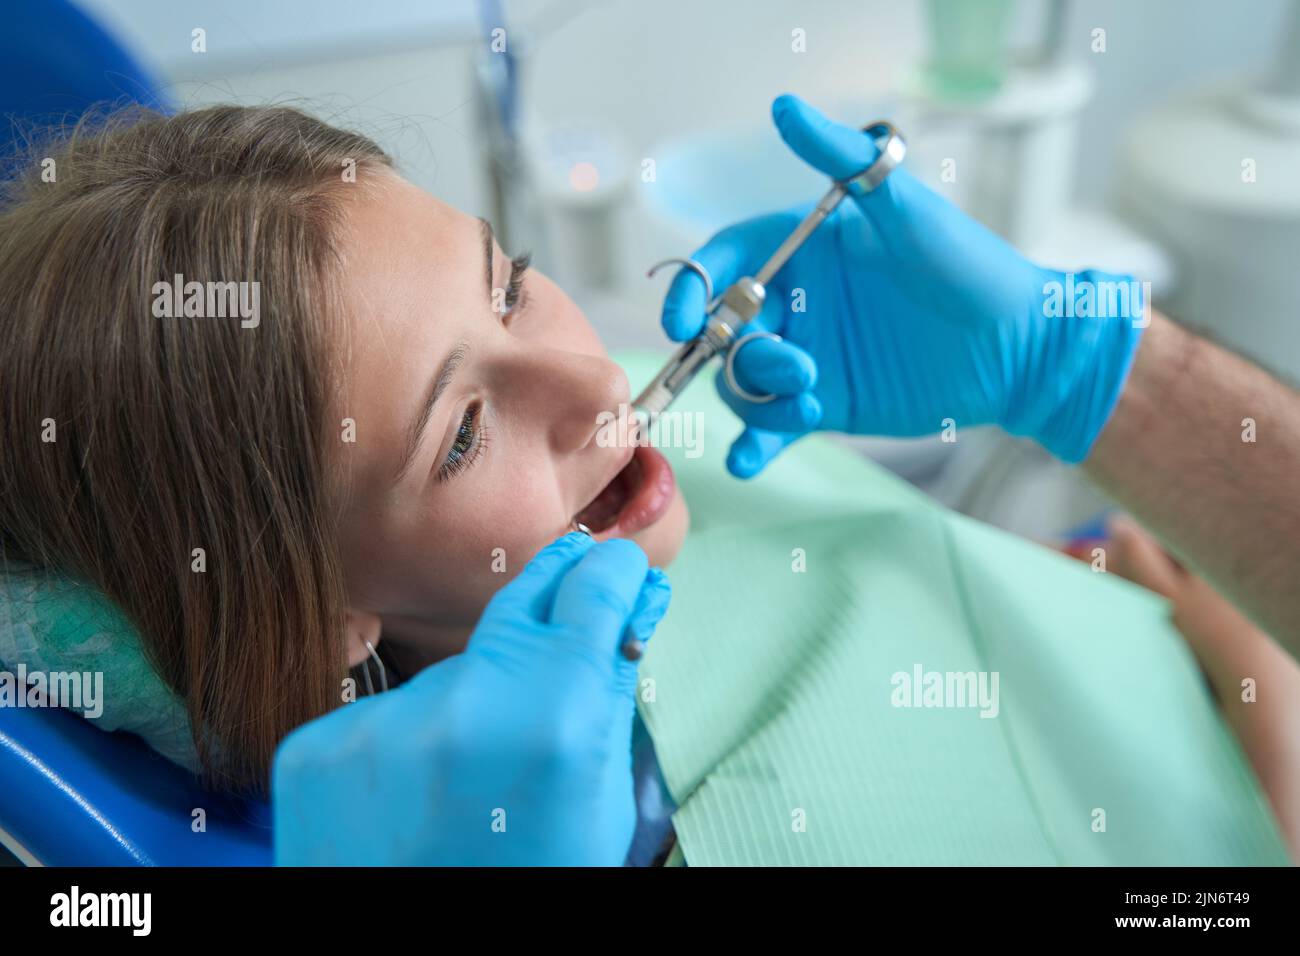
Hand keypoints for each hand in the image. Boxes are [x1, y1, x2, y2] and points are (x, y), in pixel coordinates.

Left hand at [272, 532, 669, 865]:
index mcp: (551, 723)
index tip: (612, 567)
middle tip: (554, 667)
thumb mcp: (599, 809)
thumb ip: (606, 705)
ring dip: (469, 710)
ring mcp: (376, 725)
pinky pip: (382, 717)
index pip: (587, 590)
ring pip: (447, 680)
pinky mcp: (314, 746)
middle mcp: (459, 708)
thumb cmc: (528, 892)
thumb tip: (619, 619)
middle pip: (516, 621)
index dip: (607, 572)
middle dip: (544, 631)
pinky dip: (404, 749)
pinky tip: (411, 806)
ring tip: (467, 794)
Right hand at [661, 93, 1145, 476]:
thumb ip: (841, 159)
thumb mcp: (903, 206)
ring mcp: (803, 356)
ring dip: (760, 396)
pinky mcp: (822, 404)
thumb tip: (783, 105)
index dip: (690, 289)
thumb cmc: (966, 265)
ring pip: (741, 381)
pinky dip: (753, 446)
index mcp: (798, 250)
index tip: (682, 321)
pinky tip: (744, 463)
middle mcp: (792, 302)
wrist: (1018, 347)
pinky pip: (771, 428)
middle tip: (797, 365)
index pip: (721, 264)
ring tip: (812, 396)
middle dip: (739, 352)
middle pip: (723, 330)